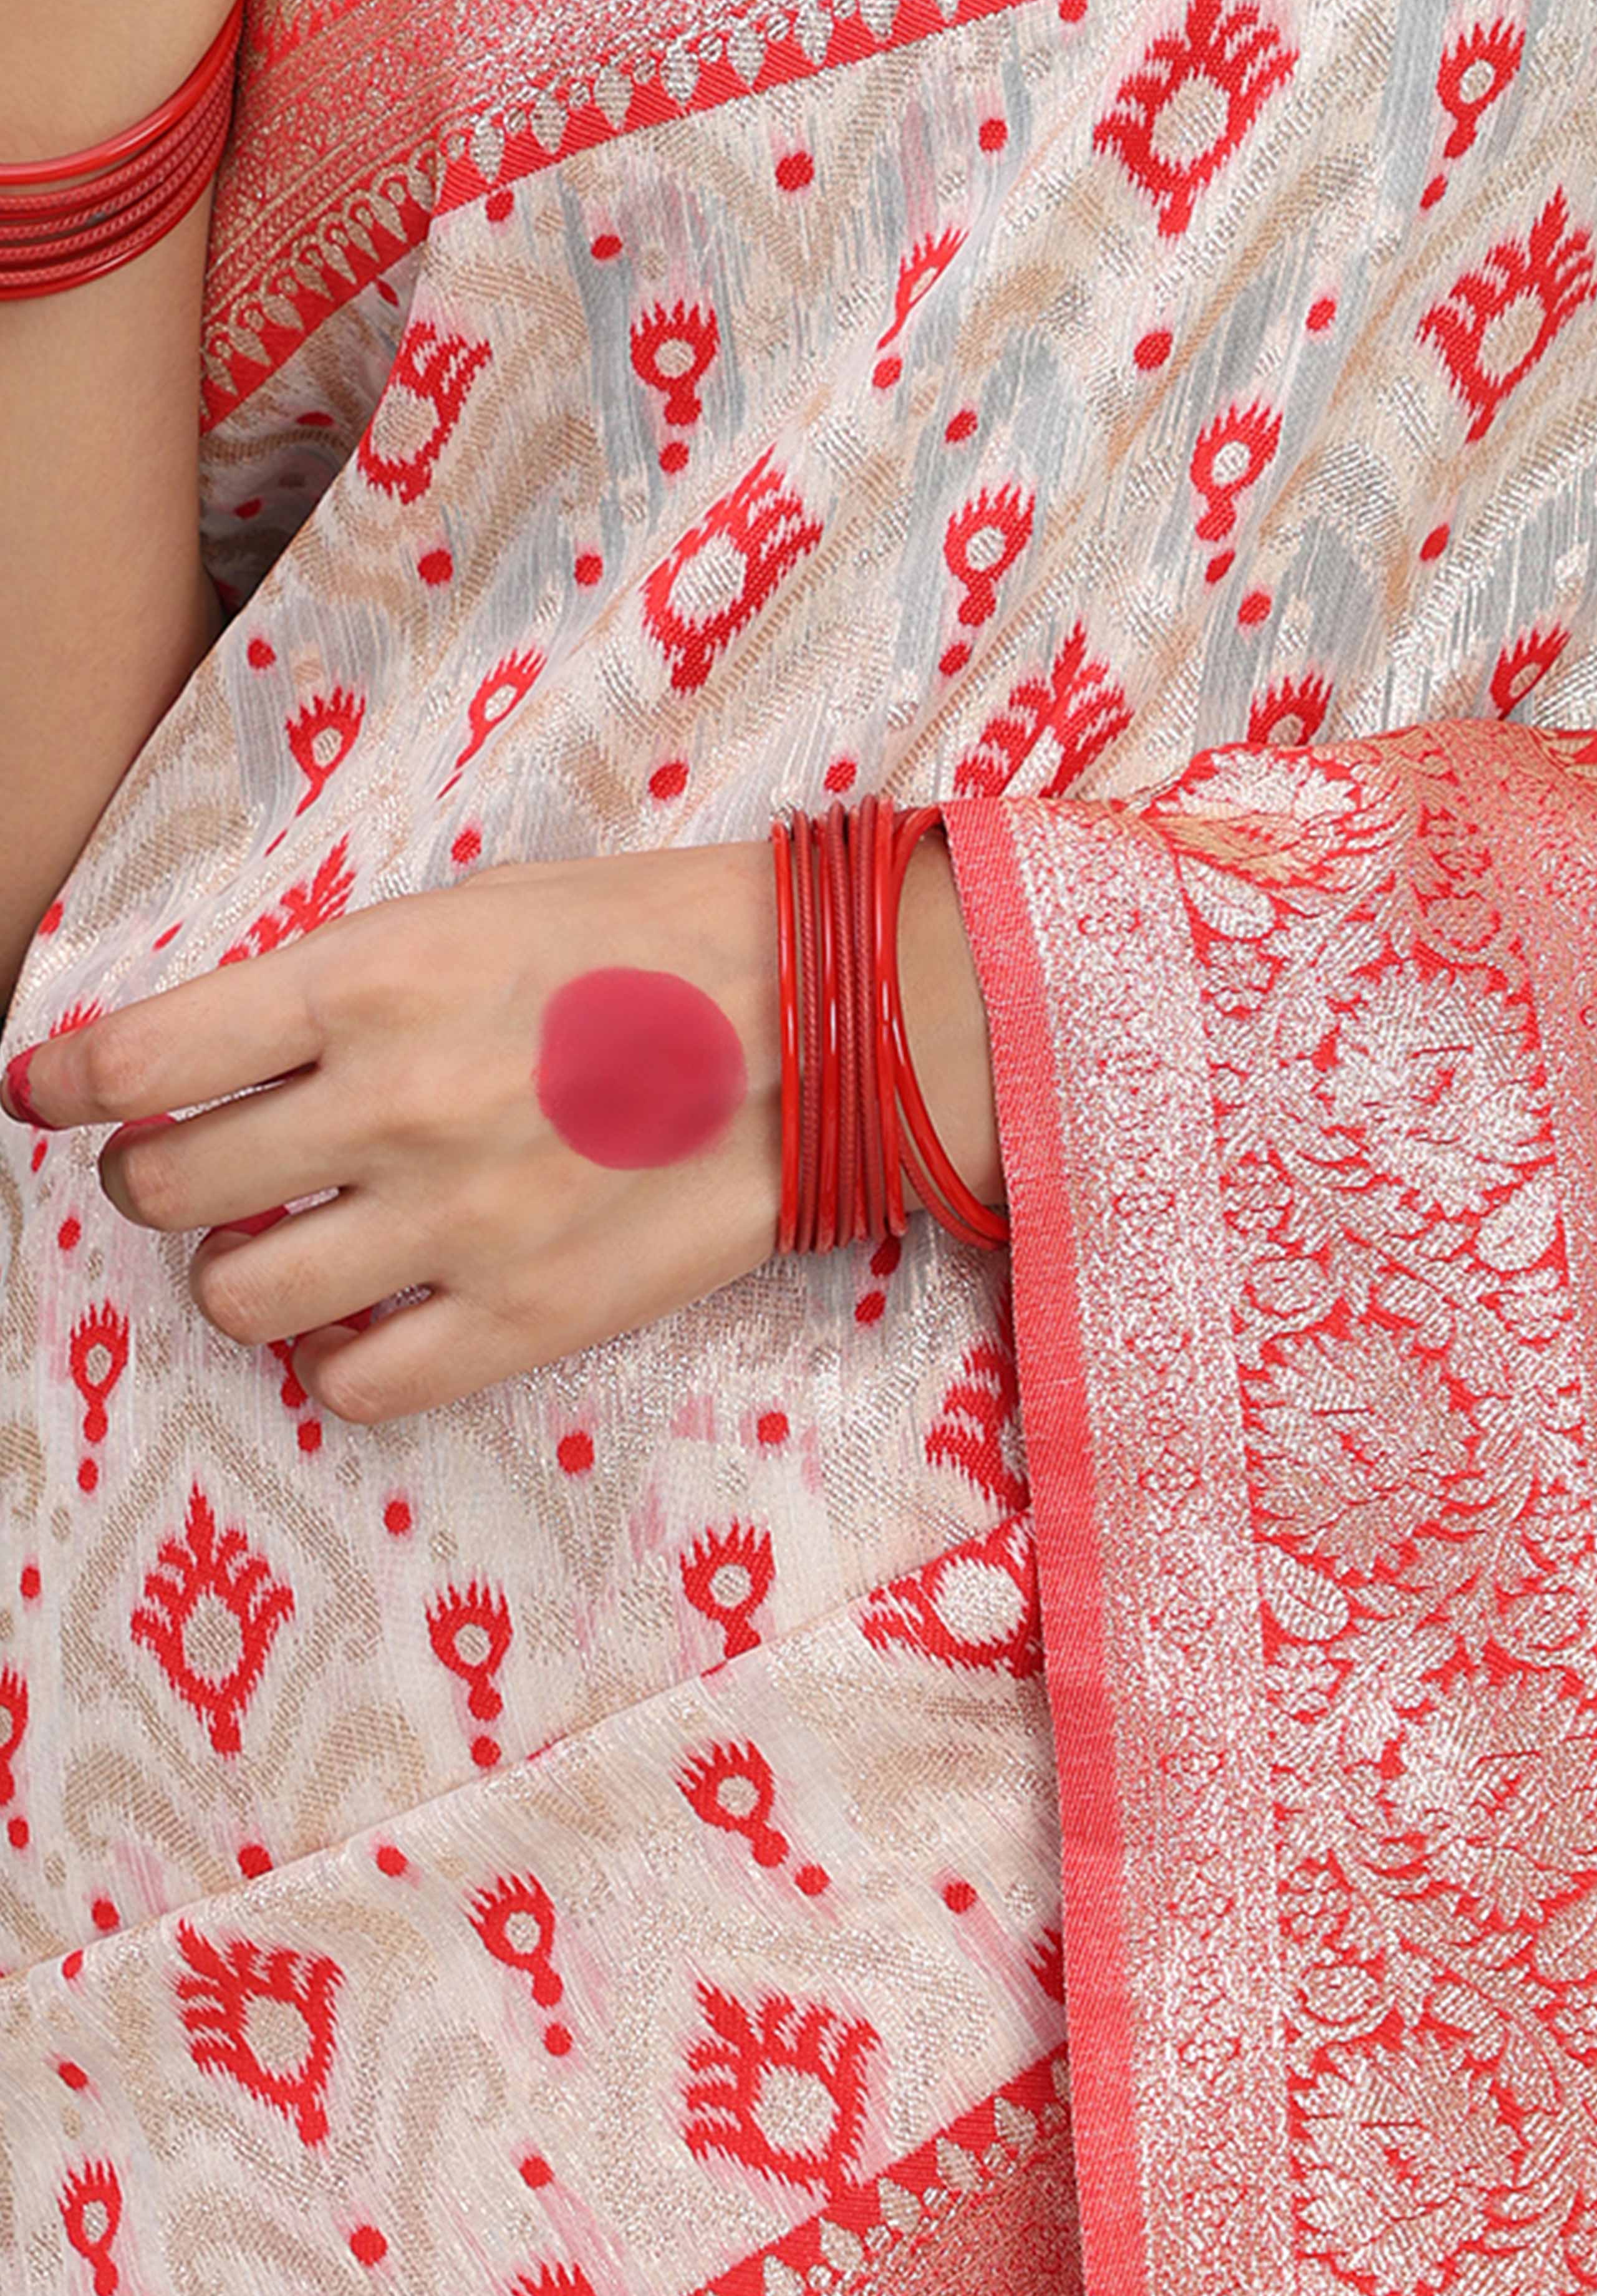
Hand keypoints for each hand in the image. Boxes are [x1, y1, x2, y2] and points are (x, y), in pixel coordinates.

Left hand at [9, 828, 999, 1426]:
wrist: (821, 1028)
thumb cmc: (646, 945)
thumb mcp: (469, 912)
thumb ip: (335, 983)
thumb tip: (213, 1049)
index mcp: (369, 982)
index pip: (142, 1059)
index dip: (69, 1087)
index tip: (52, 1098)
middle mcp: (392, 1107)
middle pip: (168, 1186)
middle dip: (156, 1178)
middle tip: (197, 1167)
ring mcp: (456, 1224)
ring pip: (240, 1295)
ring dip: (236, 1271)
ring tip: (283, 1245)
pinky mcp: (524, 1317)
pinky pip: (356, 1383)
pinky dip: (337, 1359)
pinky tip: (371, 1315)